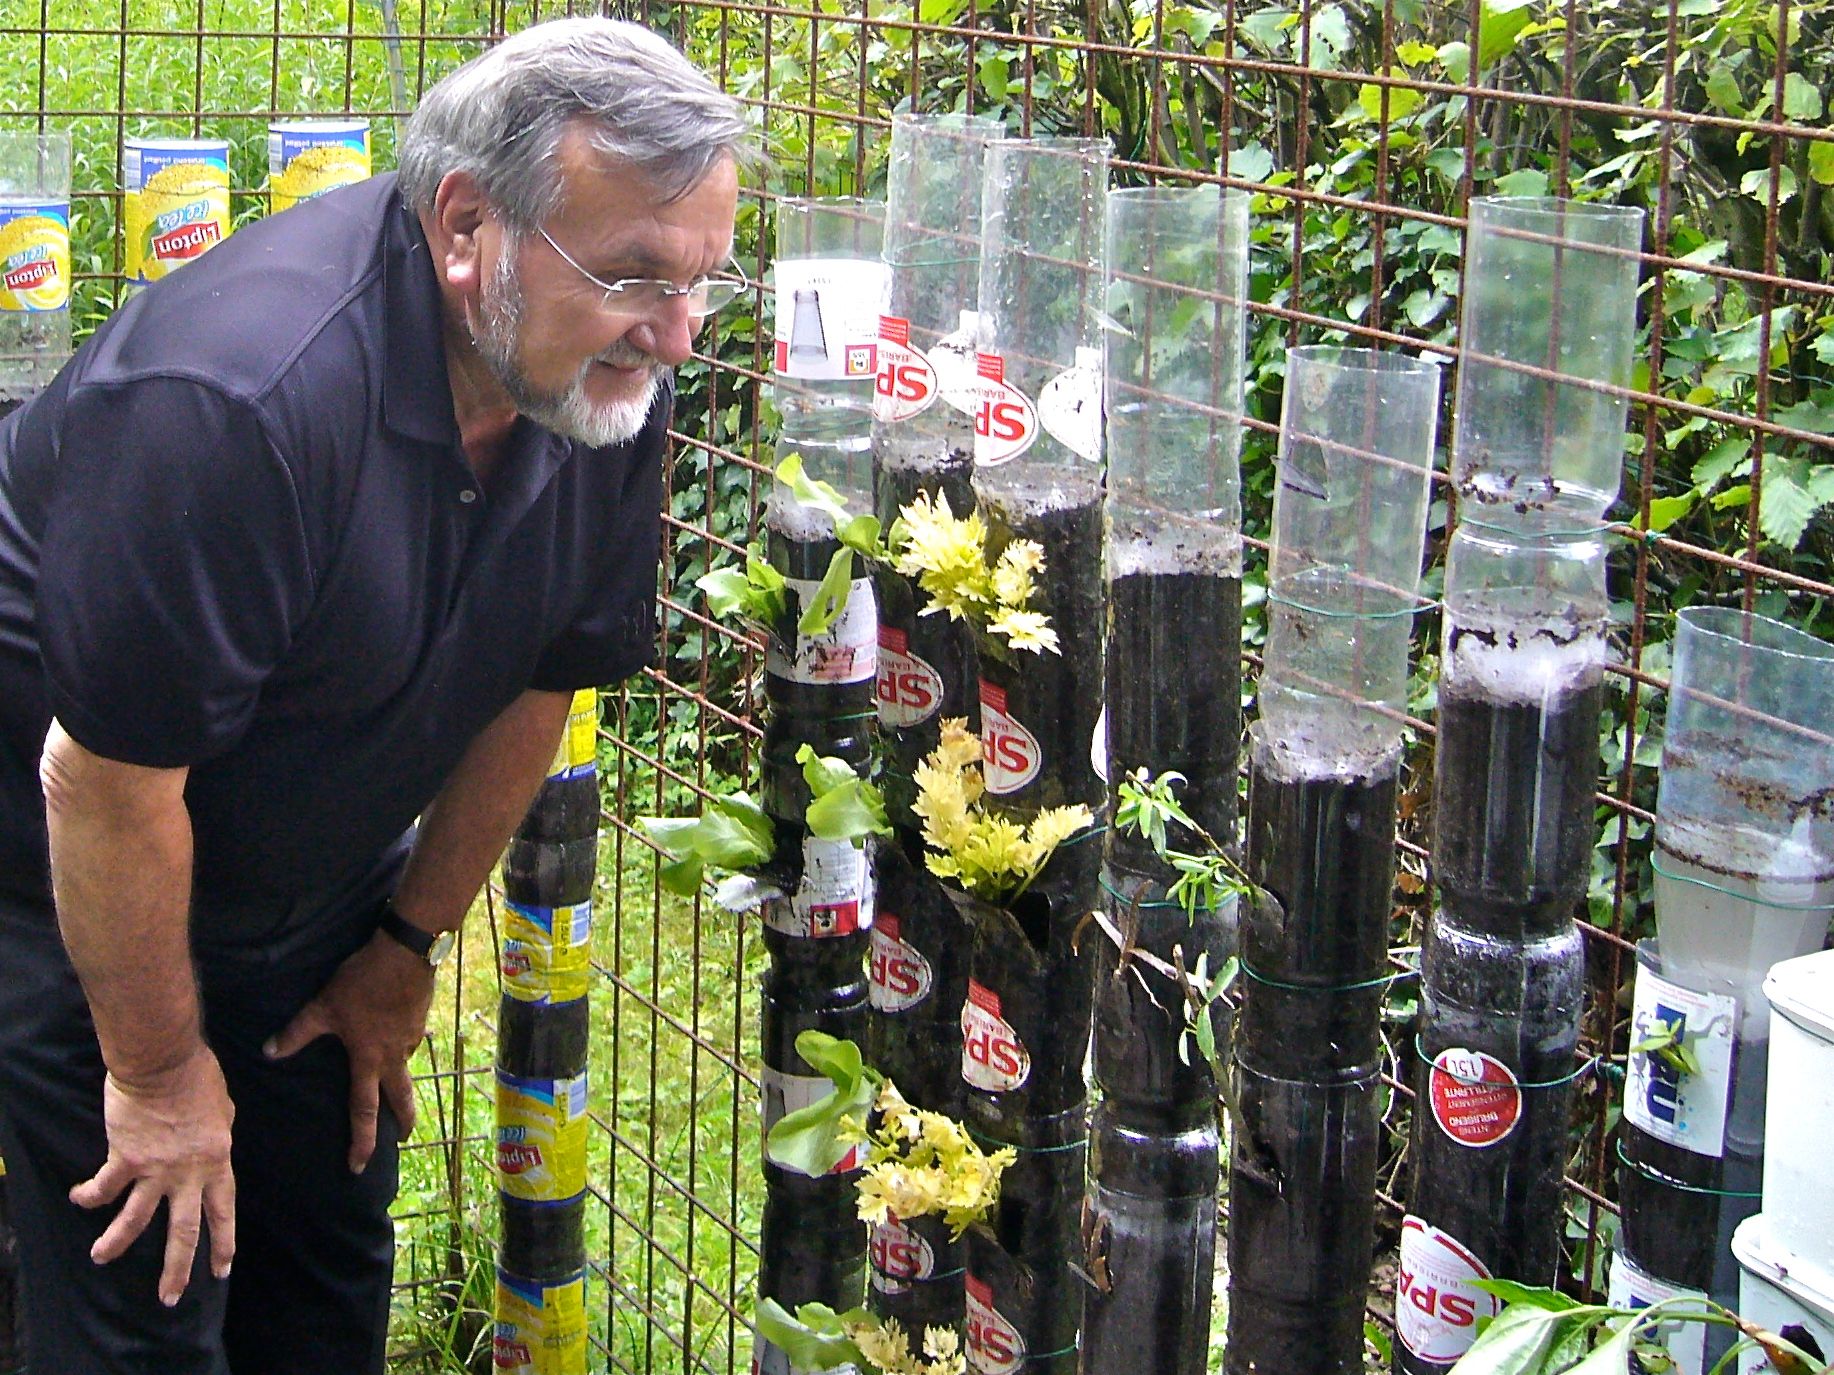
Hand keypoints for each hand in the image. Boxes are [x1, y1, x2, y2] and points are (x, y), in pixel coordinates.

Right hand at [70, 1043, 235, 1306]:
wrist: (164, 1063)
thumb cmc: (198, 1077)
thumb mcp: (222, 1110)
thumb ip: (216, 1137)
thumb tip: (210, 1148)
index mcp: (216, 1160)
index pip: (223, 1210)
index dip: (223, 1242)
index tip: (221, 1269)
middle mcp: (188, 1173)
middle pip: (183, 1230)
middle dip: (177, 1268)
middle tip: (170, 1297)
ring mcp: (155, 1169)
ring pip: (135, 1220)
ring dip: (116, 1243)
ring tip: (101, 1257)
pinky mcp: (125, 1158)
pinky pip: (104, 1187)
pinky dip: (88, 1195)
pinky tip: (77, 1199)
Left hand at [264, 932, 432, 1172]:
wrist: (405, 952)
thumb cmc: (362, 982)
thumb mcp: (324, 1006)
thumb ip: (298, 1032)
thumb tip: (268, 1052)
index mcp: (368, 1059)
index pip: (364, 1111)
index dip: (361, 1141)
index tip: (359, 1166)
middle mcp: (393, 1055)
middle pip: (401, 1098)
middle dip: (403, 1121)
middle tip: (403, 1139)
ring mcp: (411, 1037)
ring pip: (405, 1066)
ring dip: (401, 1079)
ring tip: (393, 1080)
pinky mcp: (420, 1018)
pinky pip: (410, 1040)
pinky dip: (402, 1045)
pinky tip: (396, 1033)